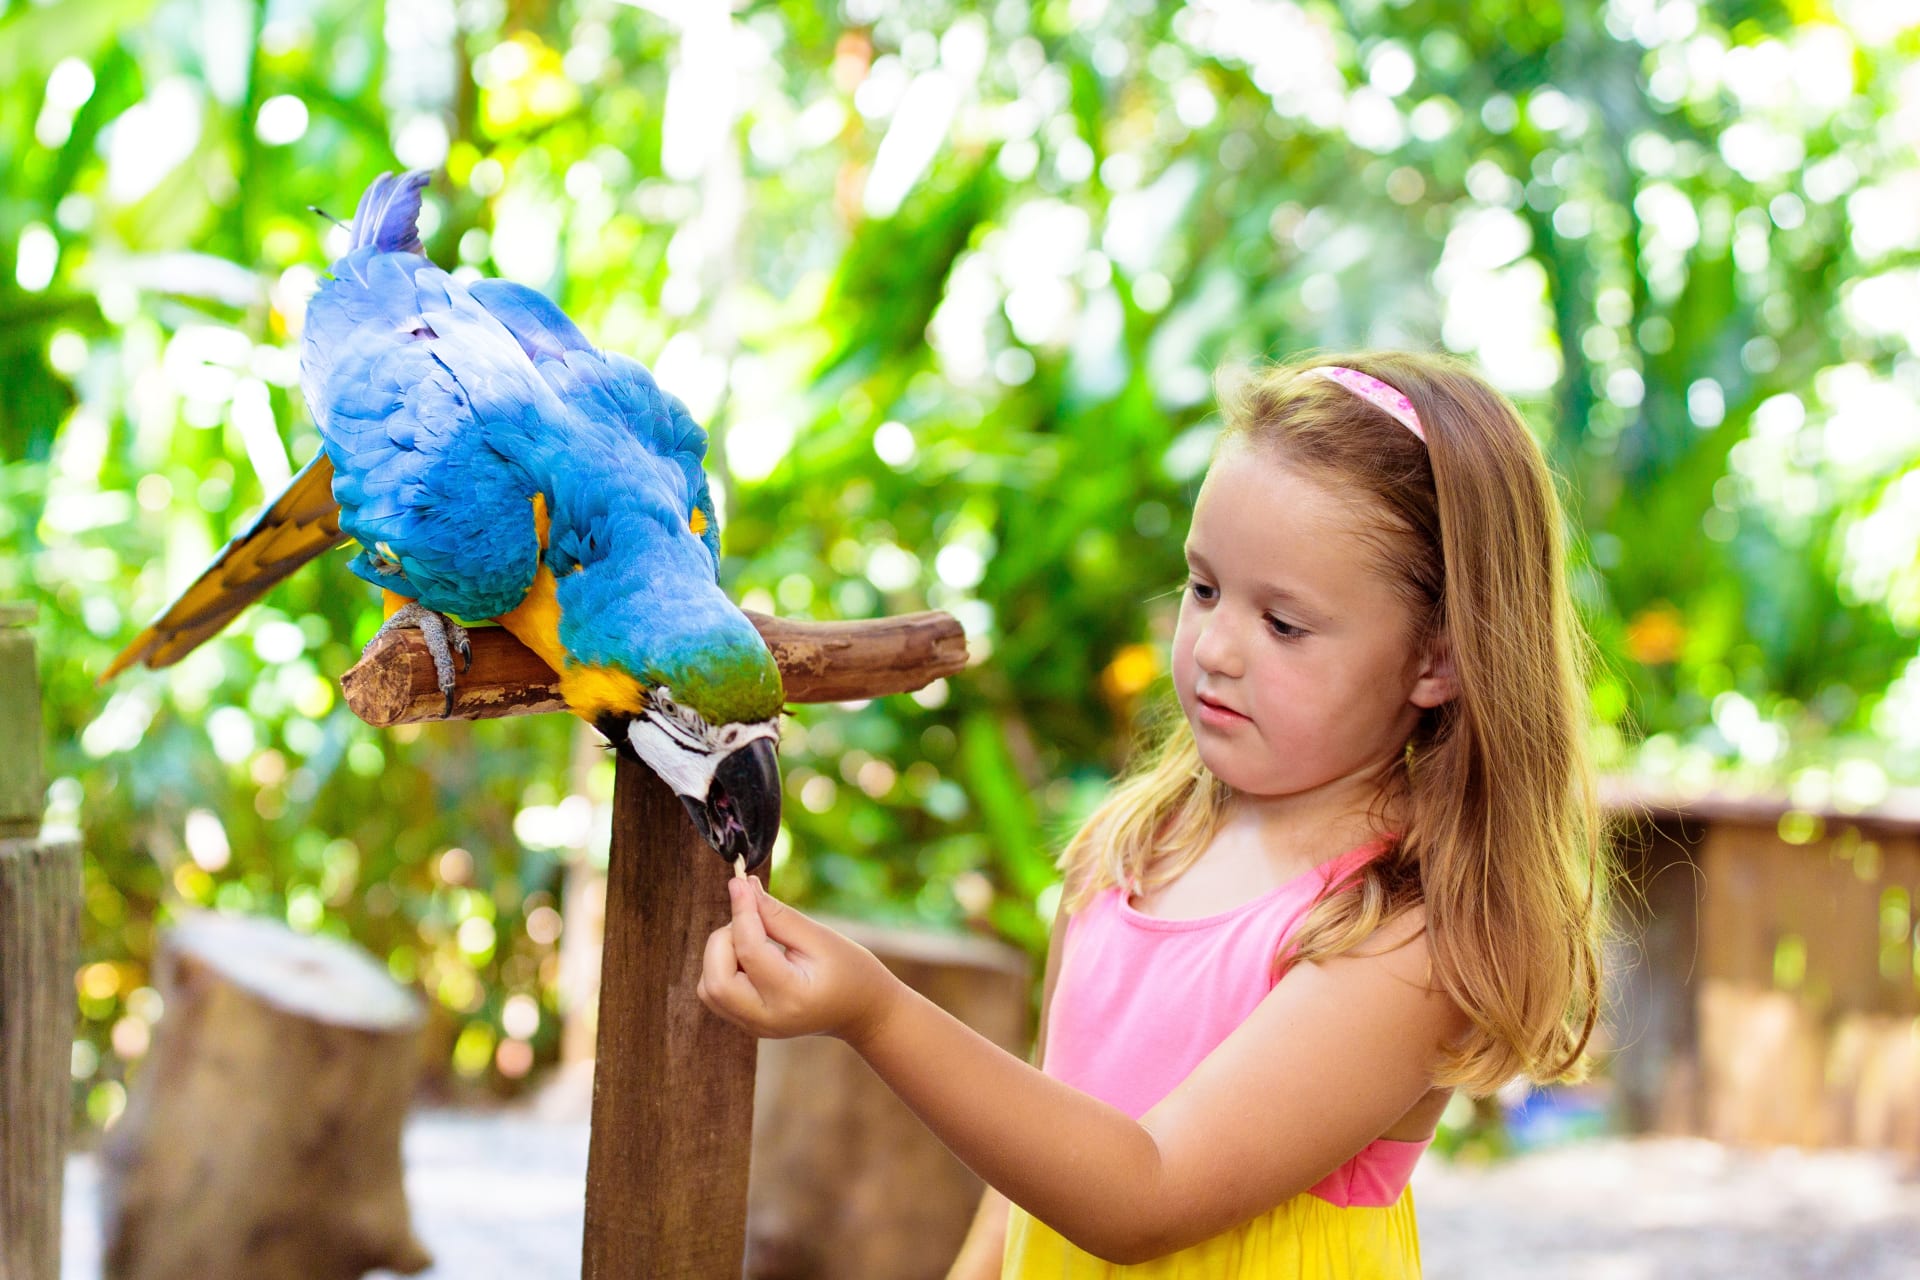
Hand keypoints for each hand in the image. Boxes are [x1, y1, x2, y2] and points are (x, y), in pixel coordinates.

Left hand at [697, 876, 900, 1046]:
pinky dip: (722, 968)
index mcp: (791, 996)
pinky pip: (716, 994)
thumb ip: (779, 916)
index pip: (750, 951)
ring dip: (720, 955)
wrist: (863, 1012)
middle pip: (715, 982)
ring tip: (755, 939)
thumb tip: (744, 888)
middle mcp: (767, 1018)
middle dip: (723, 939)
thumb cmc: (850, 971)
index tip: (740, 882)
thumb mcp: (821, 938)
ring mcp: (754, 1026)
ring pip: (709, 989)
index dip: (742, 911)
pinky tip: (750, 956)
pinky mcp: (747, 1023)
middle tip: (752, 920)